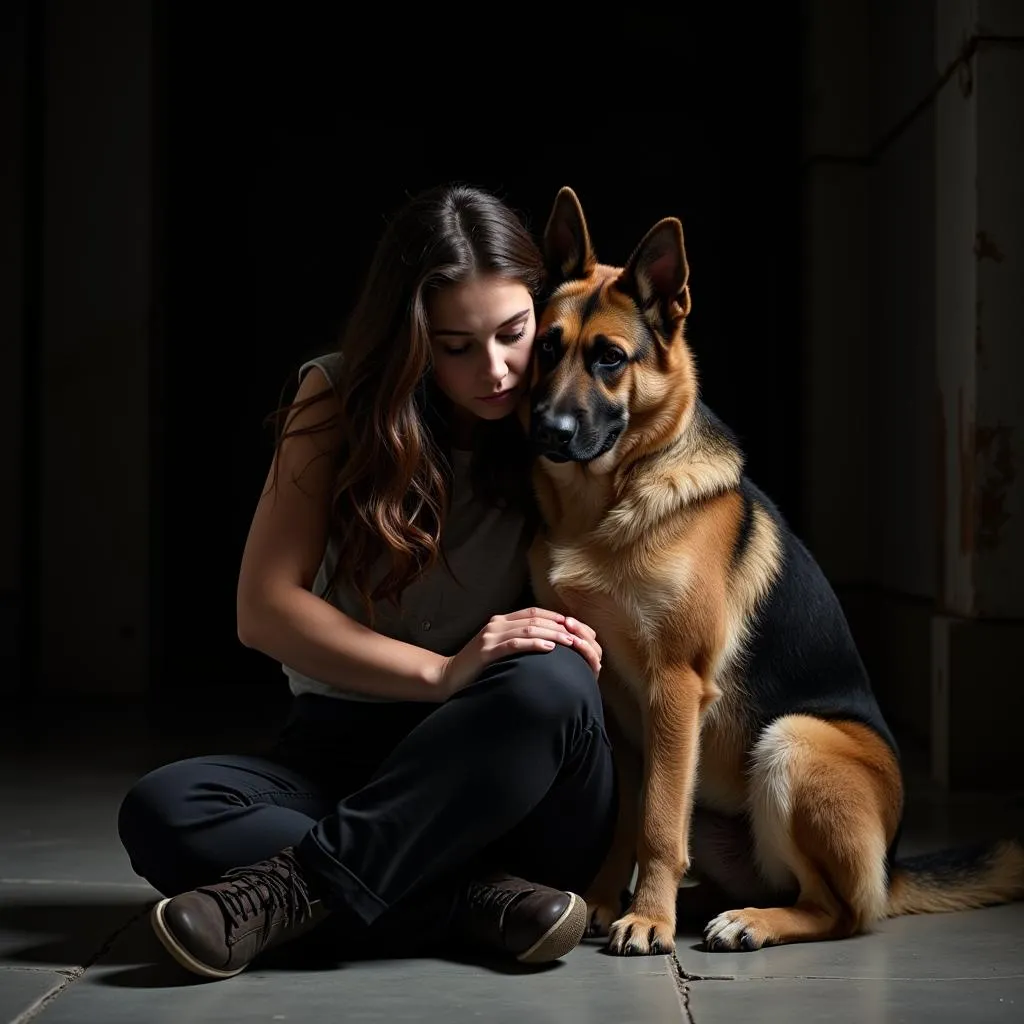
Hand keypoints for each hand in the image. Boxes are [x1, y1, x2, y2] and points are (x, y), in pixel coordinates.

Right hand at [438, 607, 601, 696]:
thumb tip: (548, 643)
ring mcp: (491, 636)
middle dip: (562, 626)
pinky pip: (515, 644)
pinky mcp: (487, 651)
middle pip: (536, 618)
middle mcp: (497, 623)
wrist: (448, 677)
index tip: (578, 628)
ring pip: (529, 628)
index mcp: (501, 620)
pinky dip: (535, 644)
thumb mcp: (498, 648)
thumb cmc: (478, 667)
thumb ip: (517, 640)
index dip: (558, 618)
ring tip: (572, 642)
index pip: (536, 612)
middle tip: (582, 636)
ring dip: (554, 634)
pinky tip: (550, 648)